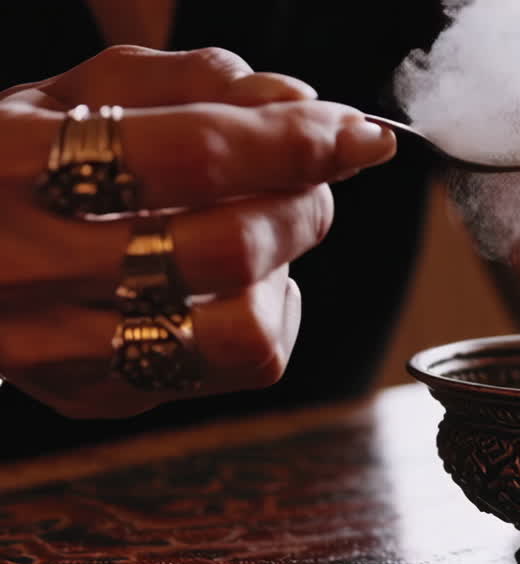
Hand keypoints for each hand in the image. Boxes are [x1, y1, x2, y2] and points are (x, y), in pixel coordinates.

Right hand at [0, 45, 396, 417]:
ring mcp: (61, 347)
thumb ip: (195, 84)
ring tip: (260, 235)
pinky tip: (234, 285)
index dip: (295, 144)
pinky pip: (237, 368)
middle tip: (306, 180)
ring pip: (242, 330)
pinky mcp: (97, 394)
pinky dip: (266, 316)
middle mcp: (29, 267)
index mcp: (17, 165)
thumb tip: (303, 106)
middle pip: (230, 248)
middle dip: (302, 205)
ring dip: (285, 272)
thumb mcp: (80, 94)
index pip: (193, 156)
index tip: (357, 135)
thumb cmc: (18, 162)